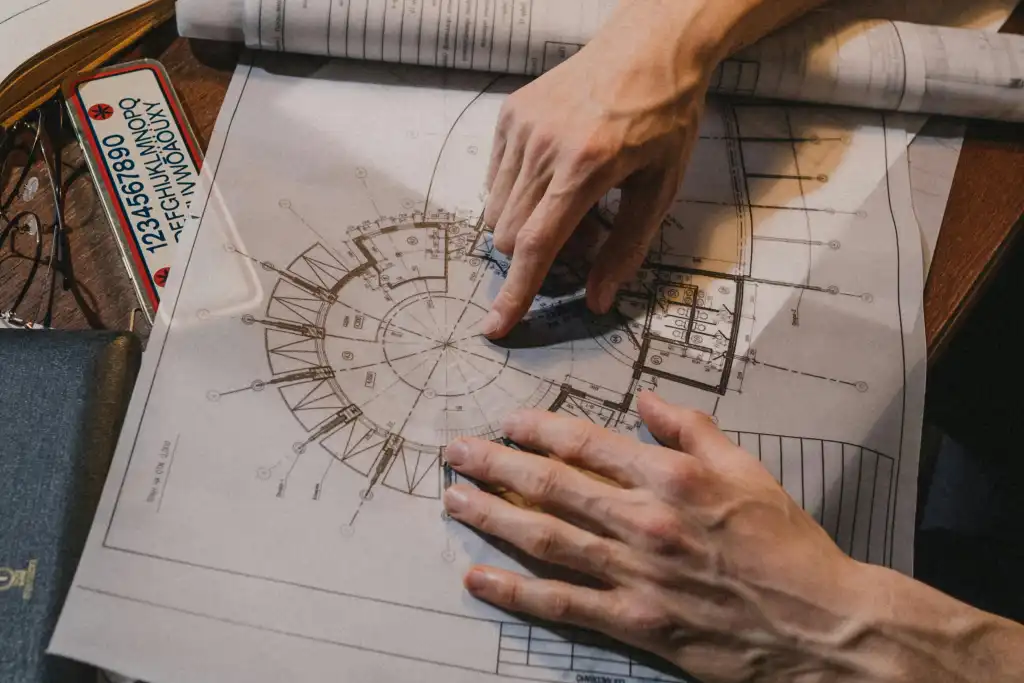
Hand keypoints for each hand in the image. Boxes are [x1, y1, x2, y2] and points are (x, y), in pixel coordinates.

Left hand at [442, 392, 866, 681]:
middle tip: (456, 453)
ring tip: (454, 501)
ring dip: (492, 516)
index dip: (538, 428)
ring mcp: (636, 573)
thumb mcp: (748, 470)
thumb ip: (692, 428)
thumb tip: (646, 398)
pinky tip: (479, 578)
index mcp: (673, 477)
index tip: (507, 422)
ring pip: (545, 537)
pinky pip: (561, 604)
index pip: (586, 442)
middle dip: (495, 464)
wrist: (822, 625)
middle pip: (551, 483)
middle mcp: (645, 520)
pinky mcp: (636, 621)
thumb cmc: (788, 546)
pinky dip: (515, 591)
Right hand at [478, 5, 716, 338]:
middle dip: (541, 254)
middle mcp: (544, 146)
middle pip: (512, 237)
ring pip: (496, 212)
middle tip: (586, 232)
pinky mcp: (509, 115)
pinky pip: (494, 180)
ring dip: (529, 225)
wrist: (648, 47)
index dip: (516, 294)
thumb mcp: (660, 188)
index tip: (496, 326)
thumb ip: (626, 249)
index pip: (538, 246)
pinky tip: (554, 175)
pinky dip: (518, 195)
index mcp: (586, 166)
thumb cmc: (664, 117)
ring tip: (572, 201)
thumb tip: (596, 300)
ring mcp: (521, 127)